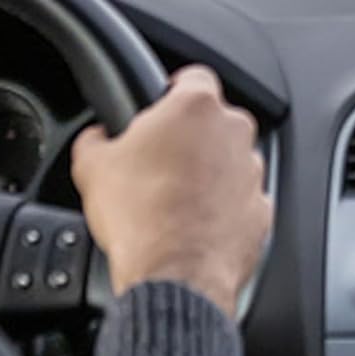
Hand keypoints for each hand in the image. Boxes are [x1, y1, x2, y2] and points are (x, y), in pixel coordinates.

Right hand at [71, 65, 270, 317]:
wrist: (173, 279)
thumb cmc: (140, 219)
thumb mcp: (92, 166)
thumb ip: (96, 137)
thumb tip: (97, 137)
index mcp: (195, 107)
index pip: (193, 76)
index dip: (172, 90)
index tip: (160, 104)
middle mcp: (233, 133)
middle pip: (212, 120)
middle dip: (189, 136)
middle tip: (159, 160)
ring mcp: (252, 174)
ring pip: (229, 160)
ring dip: (208, 172)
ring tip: (174, 197)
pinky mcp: (261, 212)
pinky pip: (241, 199)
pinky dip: (223, 208)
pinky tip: (193, 224)